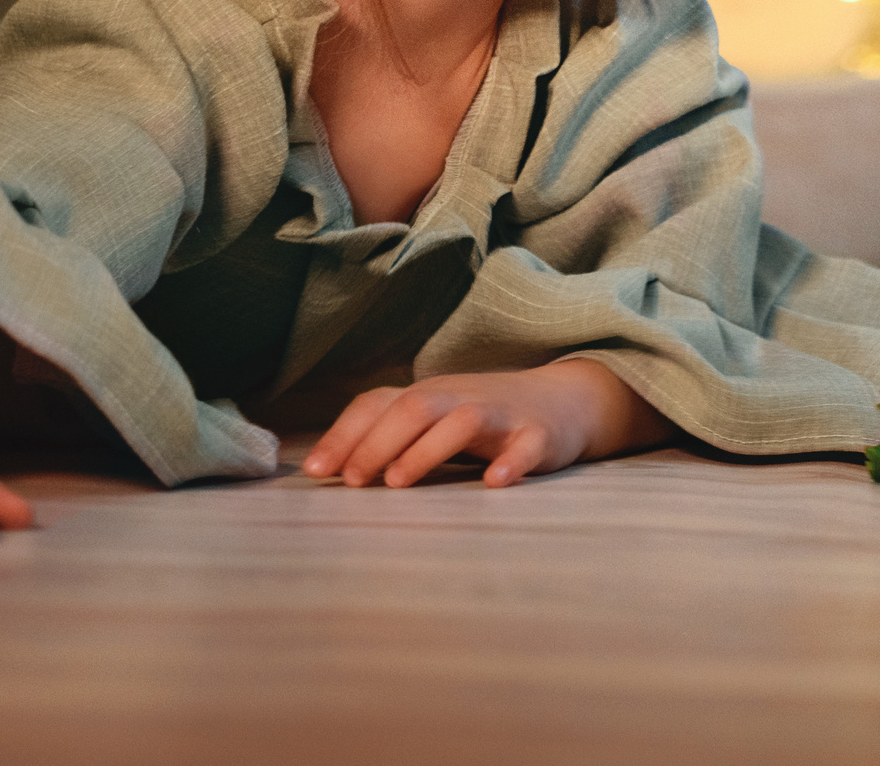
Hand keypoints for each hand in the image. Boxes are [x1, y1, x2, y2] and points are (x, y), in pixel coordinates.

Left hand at [302, 357, 671, 489]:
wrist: (564, 401)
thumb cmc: (483, 418)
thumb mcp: (433, 418)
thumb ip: (385, 435)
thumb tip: (325, 469)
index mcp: (429, 396)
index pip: (378, 404)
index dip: (345, 434)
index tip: (315, 470)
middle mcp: (460, 400)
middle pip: (414, 408)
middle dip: (377, 443)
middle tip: (353, 481)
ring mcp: (501, 416)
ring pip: (462, 422)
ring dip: (427, 450)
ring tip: (399, 481)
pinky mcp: (538, 436)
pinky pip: (524, 447)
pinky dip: (509, 463)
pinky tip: (493, 483)